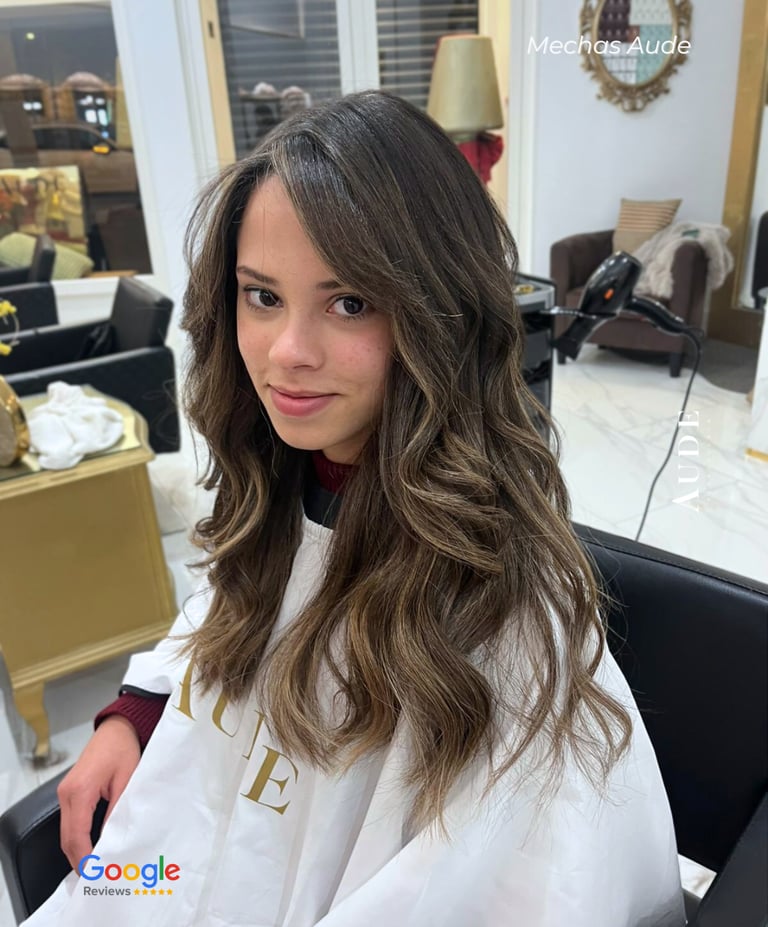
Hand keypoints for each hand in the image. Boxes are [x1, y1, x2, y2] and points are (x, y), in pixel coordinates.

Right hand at [57, 715, 140, 870]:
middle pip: (66, 837)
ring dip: (77, 850)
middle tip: (96, 877)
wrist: (117, 728)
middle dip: (79, 859)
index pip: (76, 834)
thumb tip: (113, 839)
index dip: (85, 857)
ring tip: (96, 866)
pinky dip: (77, 838)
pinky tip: (91, 847)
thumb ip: (118, 810)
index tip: (96, 873)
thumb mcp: (127, 780)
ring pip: (66, 832)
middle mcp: (66, 793)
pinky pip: (69, 822)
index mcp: (80, 790)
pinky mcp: (69, 792)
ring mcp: (65, 793)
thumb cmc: (123, 749)